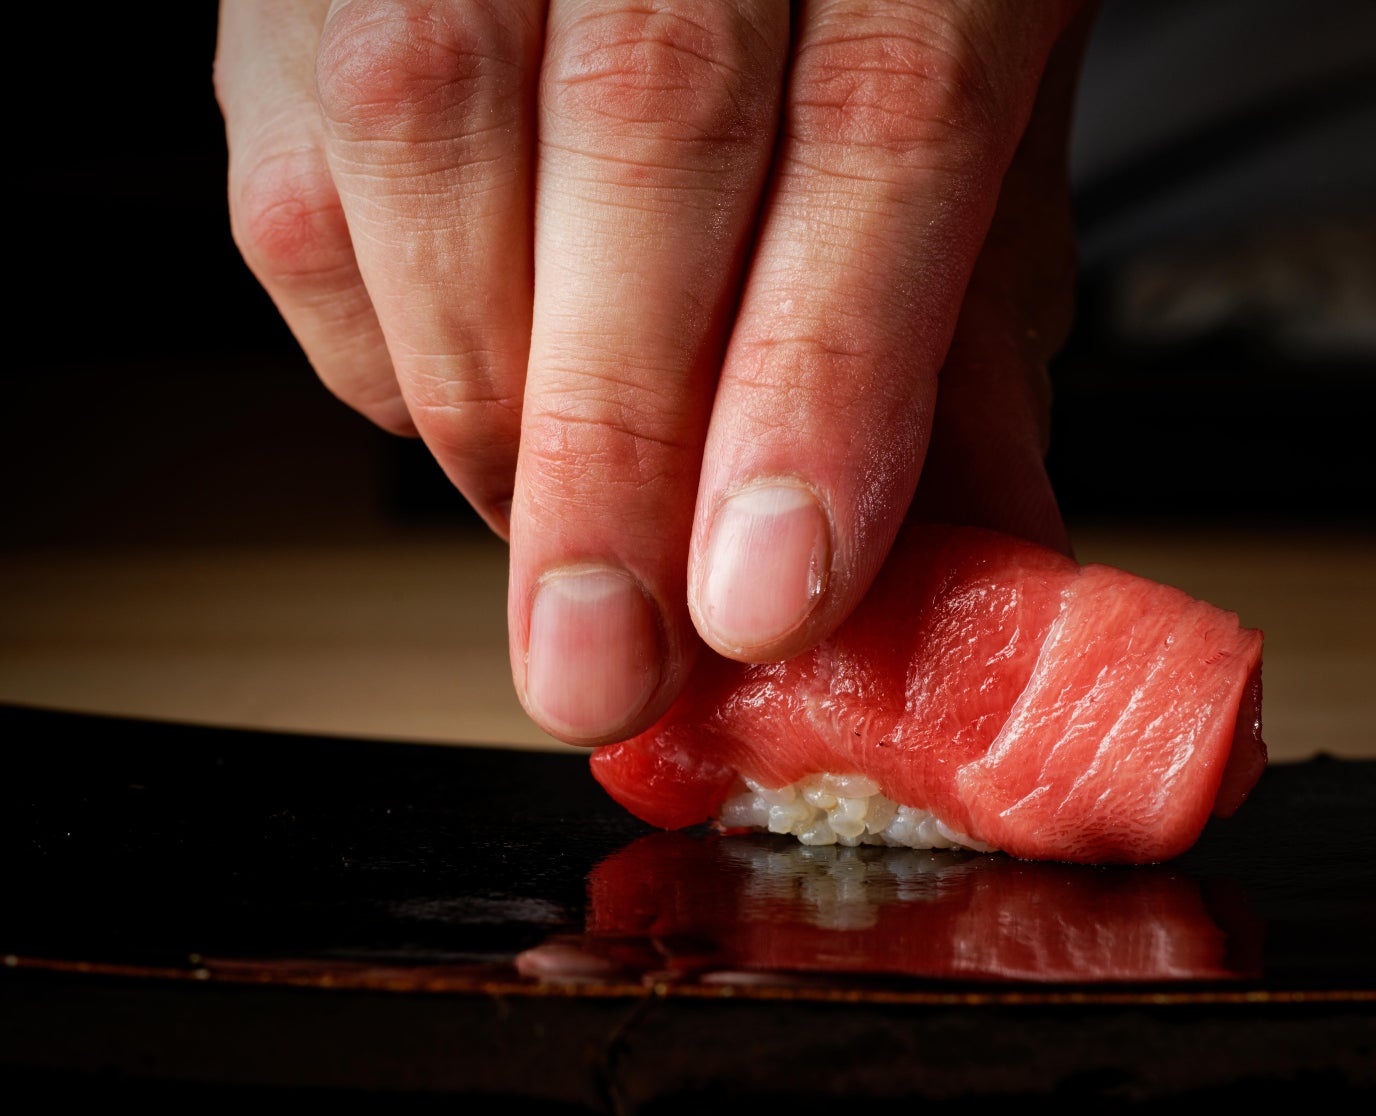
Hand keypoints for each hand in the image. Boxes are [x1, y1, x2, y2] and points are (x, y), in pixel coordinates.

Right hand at [214, 0, 1083, 743]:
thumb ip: (970, 319)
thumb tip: (975, 566)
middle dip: (616, 449)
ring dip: (491, 417)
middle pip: (644, 136)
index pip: (878, 130)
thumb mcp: (984, 111)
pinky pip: (306, 167)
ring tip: (564, 573)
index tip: (768, 596)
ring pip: (429, 135)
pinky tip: (473, 420)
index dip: (815, 384)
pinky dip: (379, 346)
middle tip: (609, 660)